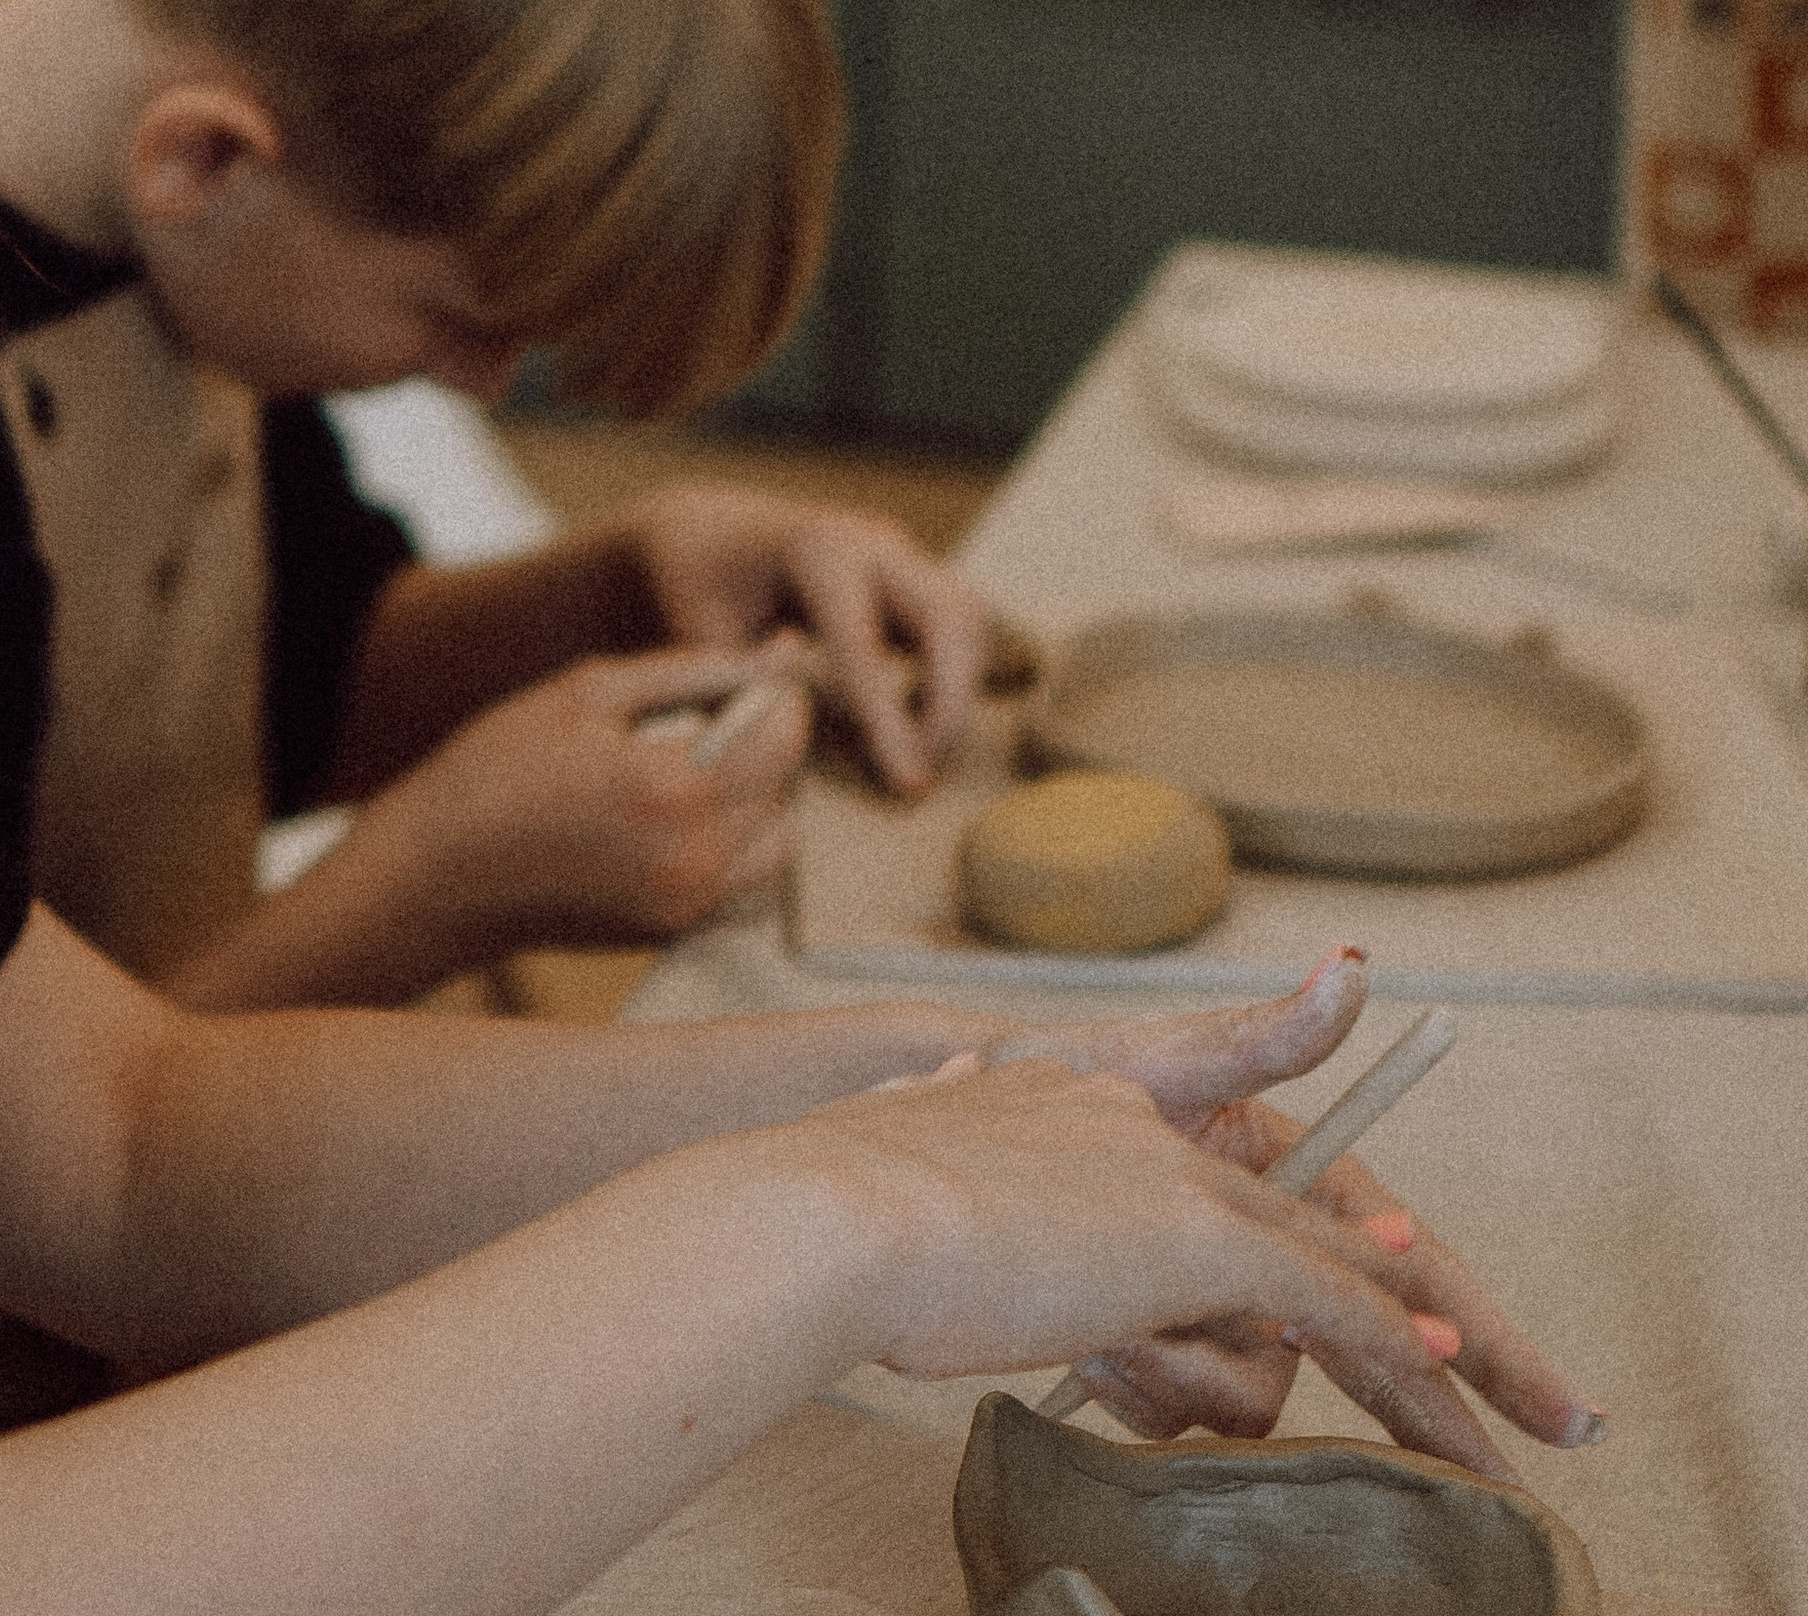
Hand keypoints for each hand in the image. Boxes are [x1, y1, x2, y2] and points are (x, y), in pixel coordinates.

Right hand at [368, 646, 812, 951]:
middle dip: (774, 746)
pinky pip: (743, 883)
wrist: (433, 878)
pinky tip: (681, 811)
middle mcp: (692, 861)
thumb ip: (690, 669)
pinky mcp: (671, 936)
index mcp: (672, 792)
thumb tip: (772, 652)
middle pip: (789, 793)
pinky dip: (737, 843)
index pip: (782, 738)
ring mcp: (684, 908)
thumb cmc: (496, 770)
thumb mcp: (586, 692)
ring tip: (707, 763)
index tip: (764, 670)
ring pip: (779, 846)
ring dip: (762, 799)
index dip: (782, 694)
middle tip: (733, 711)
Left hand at [619, 485, 987, 794]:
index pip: (864, 644)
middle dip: (950, 703)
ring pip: (967, 618)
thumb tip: (799, 745)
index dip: (888, 718)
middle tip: (920, 780)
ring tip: (914, 759)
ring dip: (957, 692)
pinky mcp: (909, 576)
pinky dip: (952, 678)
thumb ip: (750, 688)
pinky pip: (958, 624)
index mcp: (812, 550)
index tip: (908, 785)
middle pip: (950, 615)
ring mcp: (896, 554)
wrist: (701, 534)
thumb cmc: (691, 586)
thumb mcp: (699, 635)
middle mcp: (867, 541)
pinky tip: (912, 726)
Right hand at [803, 1041, 1510, 1469]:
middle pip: (1290, 1222)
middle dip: (1386, 1301)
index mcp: (1070, 1102)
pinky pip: (1329, 1305)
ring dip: (1220, 1376)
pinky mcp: (1206, 1239)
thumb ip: (966, 1176)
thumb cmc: (857, 1223)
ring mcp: (1179, 1179)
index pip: (1210, 1160)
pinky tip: (1450, 1386)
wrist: (847, 1211)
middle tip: (1486, 1372)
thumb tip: (939, 1110)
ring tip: (1099, 1374)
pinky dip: (1396, 1348)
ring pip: (1283, 1293)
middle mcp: (1141, 1123)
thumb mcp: (924, 1175)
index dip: (1292, 1213)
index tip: (1375, 1240)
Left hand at [961, 953, 1598, 1455]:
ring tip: (1105, 1326)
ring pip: (1245, 1381)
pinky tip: (1079, 1342)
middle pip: (1330, 1337)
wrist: (882, 1197)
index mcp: (1261, 1165)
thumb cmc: (1023, 1103)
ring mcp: (1180, 1288)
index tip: (1562, 1414)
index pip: (1397, 1256)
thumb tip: (1351, 962)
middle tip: (1465, 1480)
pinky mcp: (1125, 1334)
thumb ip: (1265, 1034)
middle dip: (1371, 1394)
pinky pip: (1173, 1394)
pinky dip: (1133, 1375)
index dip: (1479, 1334)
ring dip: (1181, 1365)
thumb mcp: (1150, 1067)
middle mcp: (1233, 1229)